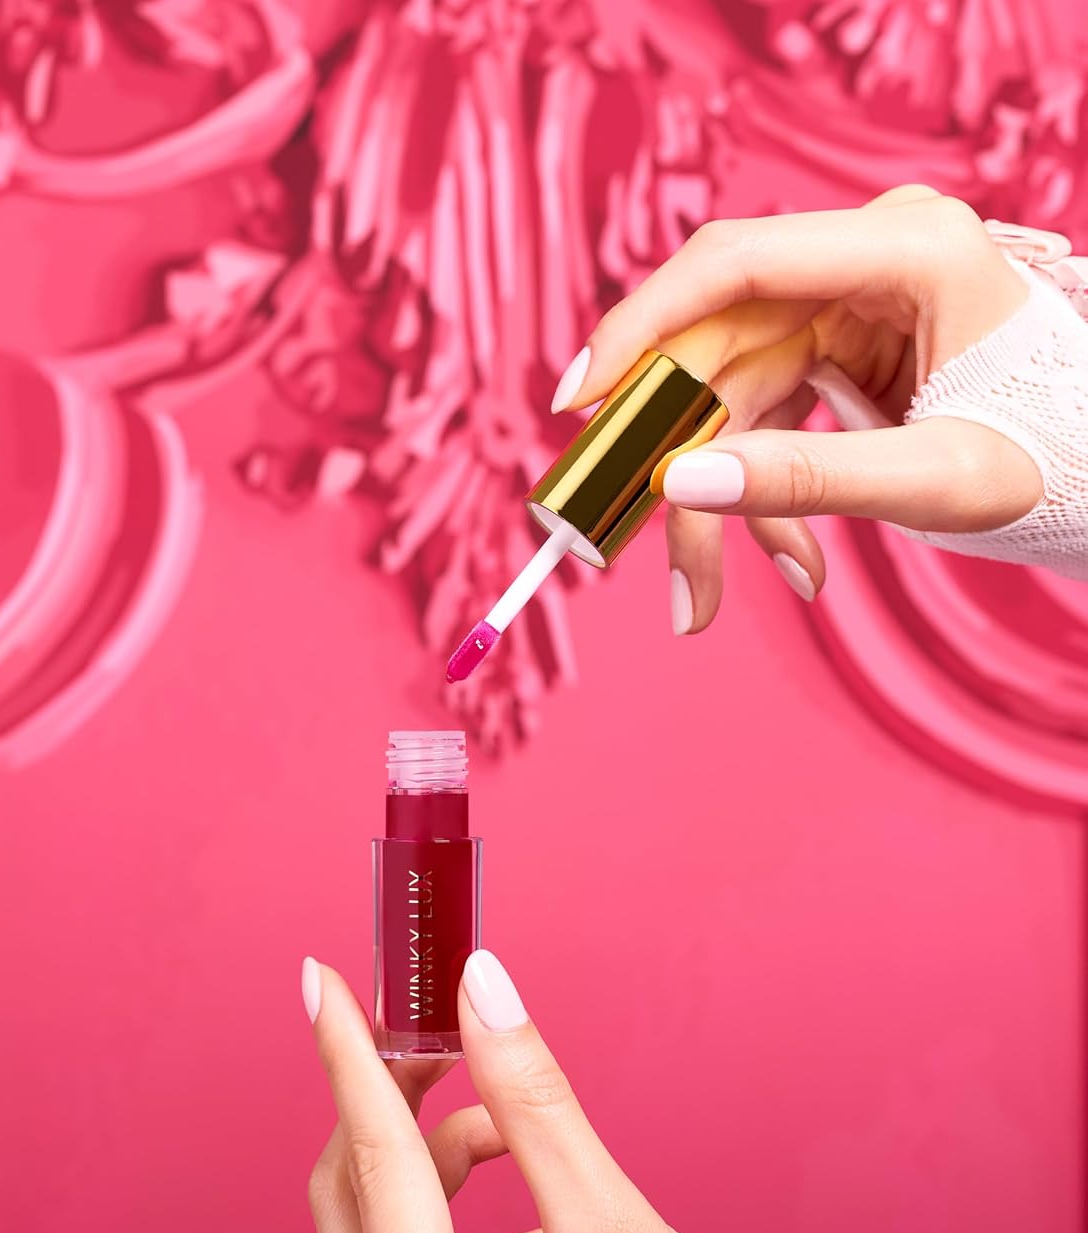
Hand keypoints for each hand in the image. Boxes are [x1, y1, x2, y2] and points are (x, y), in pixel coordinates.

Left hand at [302, 949, 704, 1232]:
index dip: (351, 1057)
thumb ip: (535, 1101)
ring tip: (510, 1135)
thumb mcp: (613, 1225)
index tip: (321, 982)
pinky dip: (455, 1232)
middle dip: (390, 1105)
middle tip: (429, 1036)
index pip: (378, 1164)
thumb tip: (480, 989)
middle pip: (356, 1200)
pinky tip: (528, 1230)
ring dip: (434, 1168)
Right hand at [551, 186, 1044, 633]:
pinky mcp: (834, 349)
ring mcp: (846, 306)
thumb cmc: (1055, 460)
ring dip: (708, 503)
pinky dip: (754, 496)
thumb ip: (805, 479)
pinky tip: (788, 560)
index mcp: (910, 249)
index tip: (577, 402)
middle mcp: (866, 262)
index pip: (736, 265)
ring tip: (702, 597)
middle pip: (714, 346)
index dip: (640, 326)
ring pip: (724, 399)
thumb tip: (679, 483)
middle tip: (614, 534)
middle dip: (667, 455)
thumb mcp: (935, 480)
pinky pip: (755, 420)